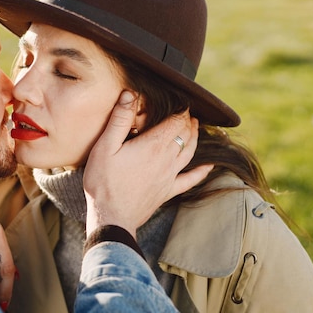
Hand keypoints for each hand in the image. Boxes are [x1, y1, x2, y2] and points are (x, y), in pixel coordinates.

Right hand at [84, 91, 212, 237]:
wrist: (111, 217)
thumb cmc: (104, 182)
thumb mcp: (105, 146)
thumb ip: (120, 119)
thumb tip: (130, 94)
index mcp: (154, 145)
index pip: (176, 121)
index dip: (180, 109)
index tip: (179, 102)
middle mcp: (167, 159)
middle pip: (185, 134)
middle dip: (188, 121)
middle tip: (186, 112)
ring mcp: (170, 177)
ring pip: (190, 152)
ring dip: (195, 137)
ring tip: (195, 127)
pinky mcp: (167, 191)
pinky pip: (190, 180)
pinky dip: (201, 172)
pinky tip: (208, 166)